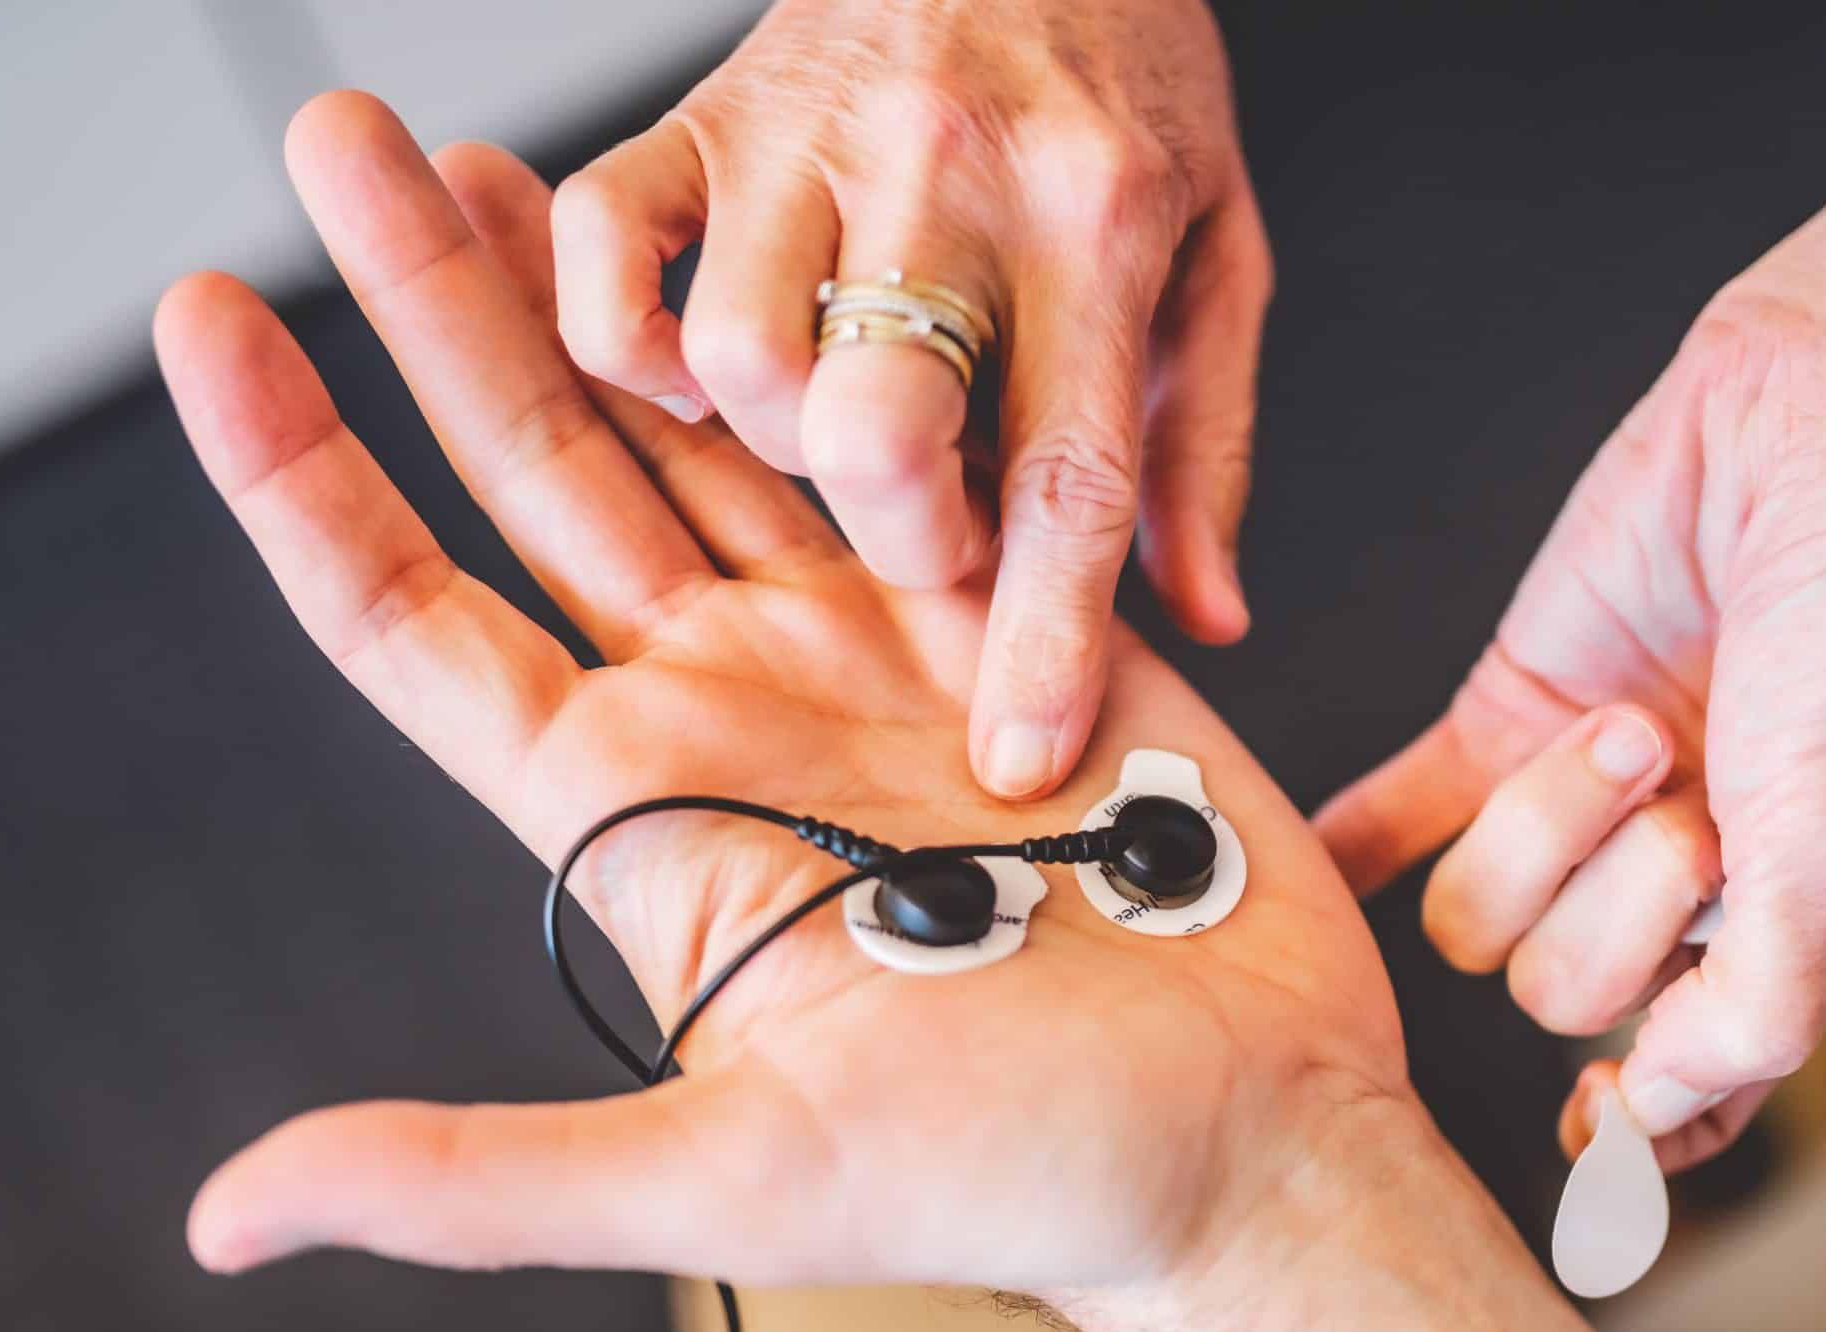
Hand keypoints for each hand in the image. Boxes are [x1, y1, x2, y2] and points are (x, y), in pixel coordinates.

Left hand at [164, 93, 1393, 1298]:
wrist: (1247, 1135)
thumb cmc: (1017, 1179)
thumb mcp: (738, 1186)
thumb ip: (485, 1178)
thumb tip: (232, 1215)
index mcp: (638, 818)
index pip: (411, 621)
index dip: (296, 475)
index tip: (209, 322)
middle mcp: (728, 712)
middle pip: (540, 471)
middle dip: (437, 305)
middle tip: (351, 138)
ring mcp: (860, 650)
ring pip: (707, 426)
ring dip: (616, 285)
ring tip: (515, 151)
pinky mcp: (1004, 613)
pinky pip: (901, 447)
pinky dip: (830, 345)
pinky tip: (761, 237)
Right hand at [551, 0, 1268, 801]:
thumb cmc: (1126, 81)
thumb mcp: (1219, 251)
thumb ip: (1204, 443)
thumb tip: (1202, 617)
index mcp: (1098, 224)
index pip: (1070, 474)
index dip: (1042, 638)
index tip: (1019, 756)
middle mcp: (947, 179)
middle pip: (873, 432)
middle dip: (898, 536)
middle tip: (936, 521)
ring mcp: (807, 139)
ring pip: (731, 363)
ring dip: (774, 442)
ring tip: (836, 421)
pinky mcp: (699, 112)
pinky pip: (606, 250)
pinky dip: (621, 337)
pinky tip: (694, 365)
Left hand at [1317, 127, 1825, 1170]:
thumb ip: (1752, 1012)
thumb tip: (1653, 1120)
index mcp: (1790, 939)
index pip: (1684, 1094)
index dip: (1633, 1120)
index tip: (1595, 1117)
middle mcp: (1683, 888)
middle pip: (1557, 992)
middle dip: (1613, 895)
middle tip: (1691, 792)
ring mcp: (1586, 803)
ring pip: (1476, 909)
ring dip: (1545, 820)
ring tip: (1634, 724)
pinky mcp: (1511, 711)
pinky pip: (1404, 813)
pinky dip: (1355, 844)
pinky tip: (1314, 870)